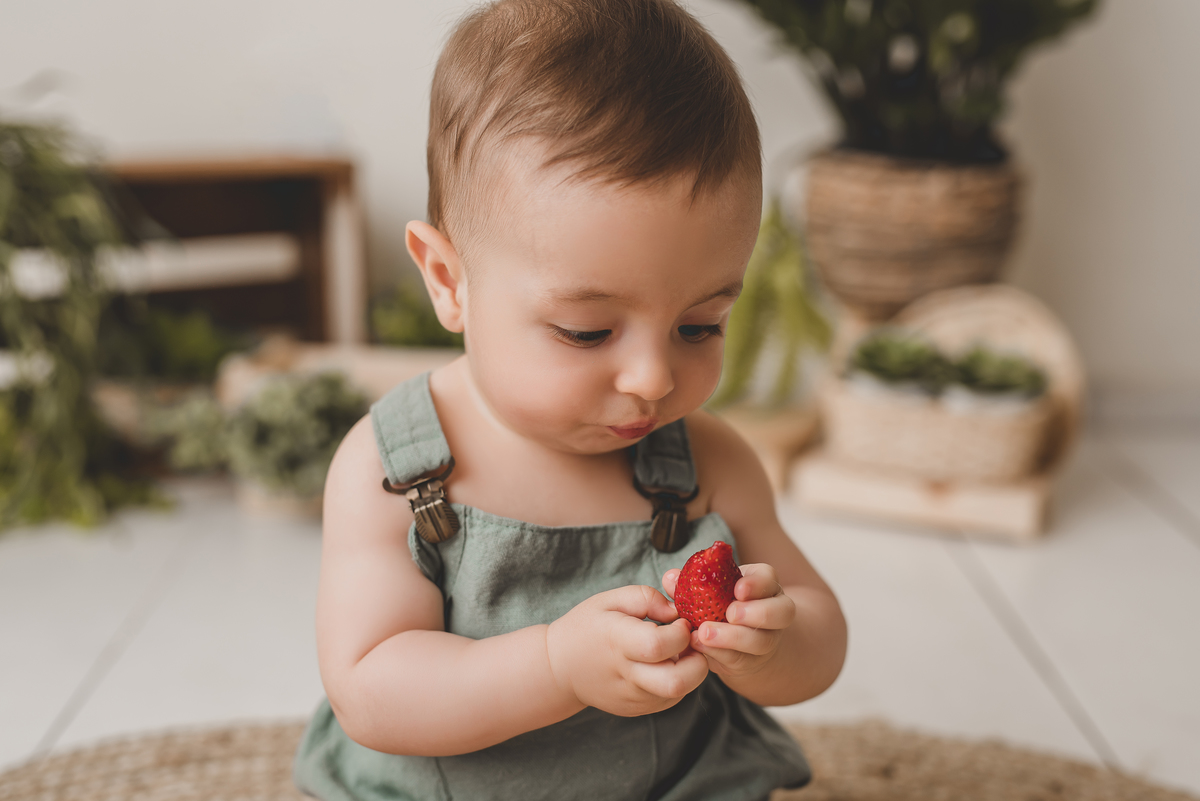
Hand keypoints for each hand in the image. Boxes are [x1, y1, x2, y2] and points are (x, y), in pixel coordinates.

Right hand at [545, 585, 709, 716]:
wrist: (560, 668)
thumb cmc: (586, 627)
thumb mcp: (609, 599)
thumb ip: (647, 597)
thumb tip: (677, 611)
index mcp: (617, 642)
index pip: (659, 645)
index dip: (680, 632)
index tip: (680, 621)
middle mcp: (626, 675)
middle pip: (677, 681)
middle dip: (698, 661)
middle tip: (691, 643)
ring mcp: (633, 697)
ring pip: (680, 692)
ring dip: (691, 671)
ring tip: (678, 651)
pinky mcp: (638, 709)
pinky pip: (671, 698)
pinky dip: (679, 681)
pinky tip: (665, 664)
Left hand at [662, 563, 794, 681]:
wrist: (733, 640)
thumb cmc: (718, 604)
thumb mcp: (708, 588)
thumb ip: (690, 582)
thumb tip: (671, 578)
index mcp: (764, 585)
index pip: (769, 579)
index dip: (757, 584)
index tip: (738, 589)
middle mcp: (773, 611)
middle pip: (780, 612)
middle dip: (755, 613)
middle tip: (730, 614)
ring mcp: (767, 639)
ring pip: (762, 641)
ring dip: (733, 638)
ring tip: (705, 634)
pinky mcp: (753, 662)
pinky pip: (741, 659)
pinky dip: (719, 653)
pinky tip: (700, 647)